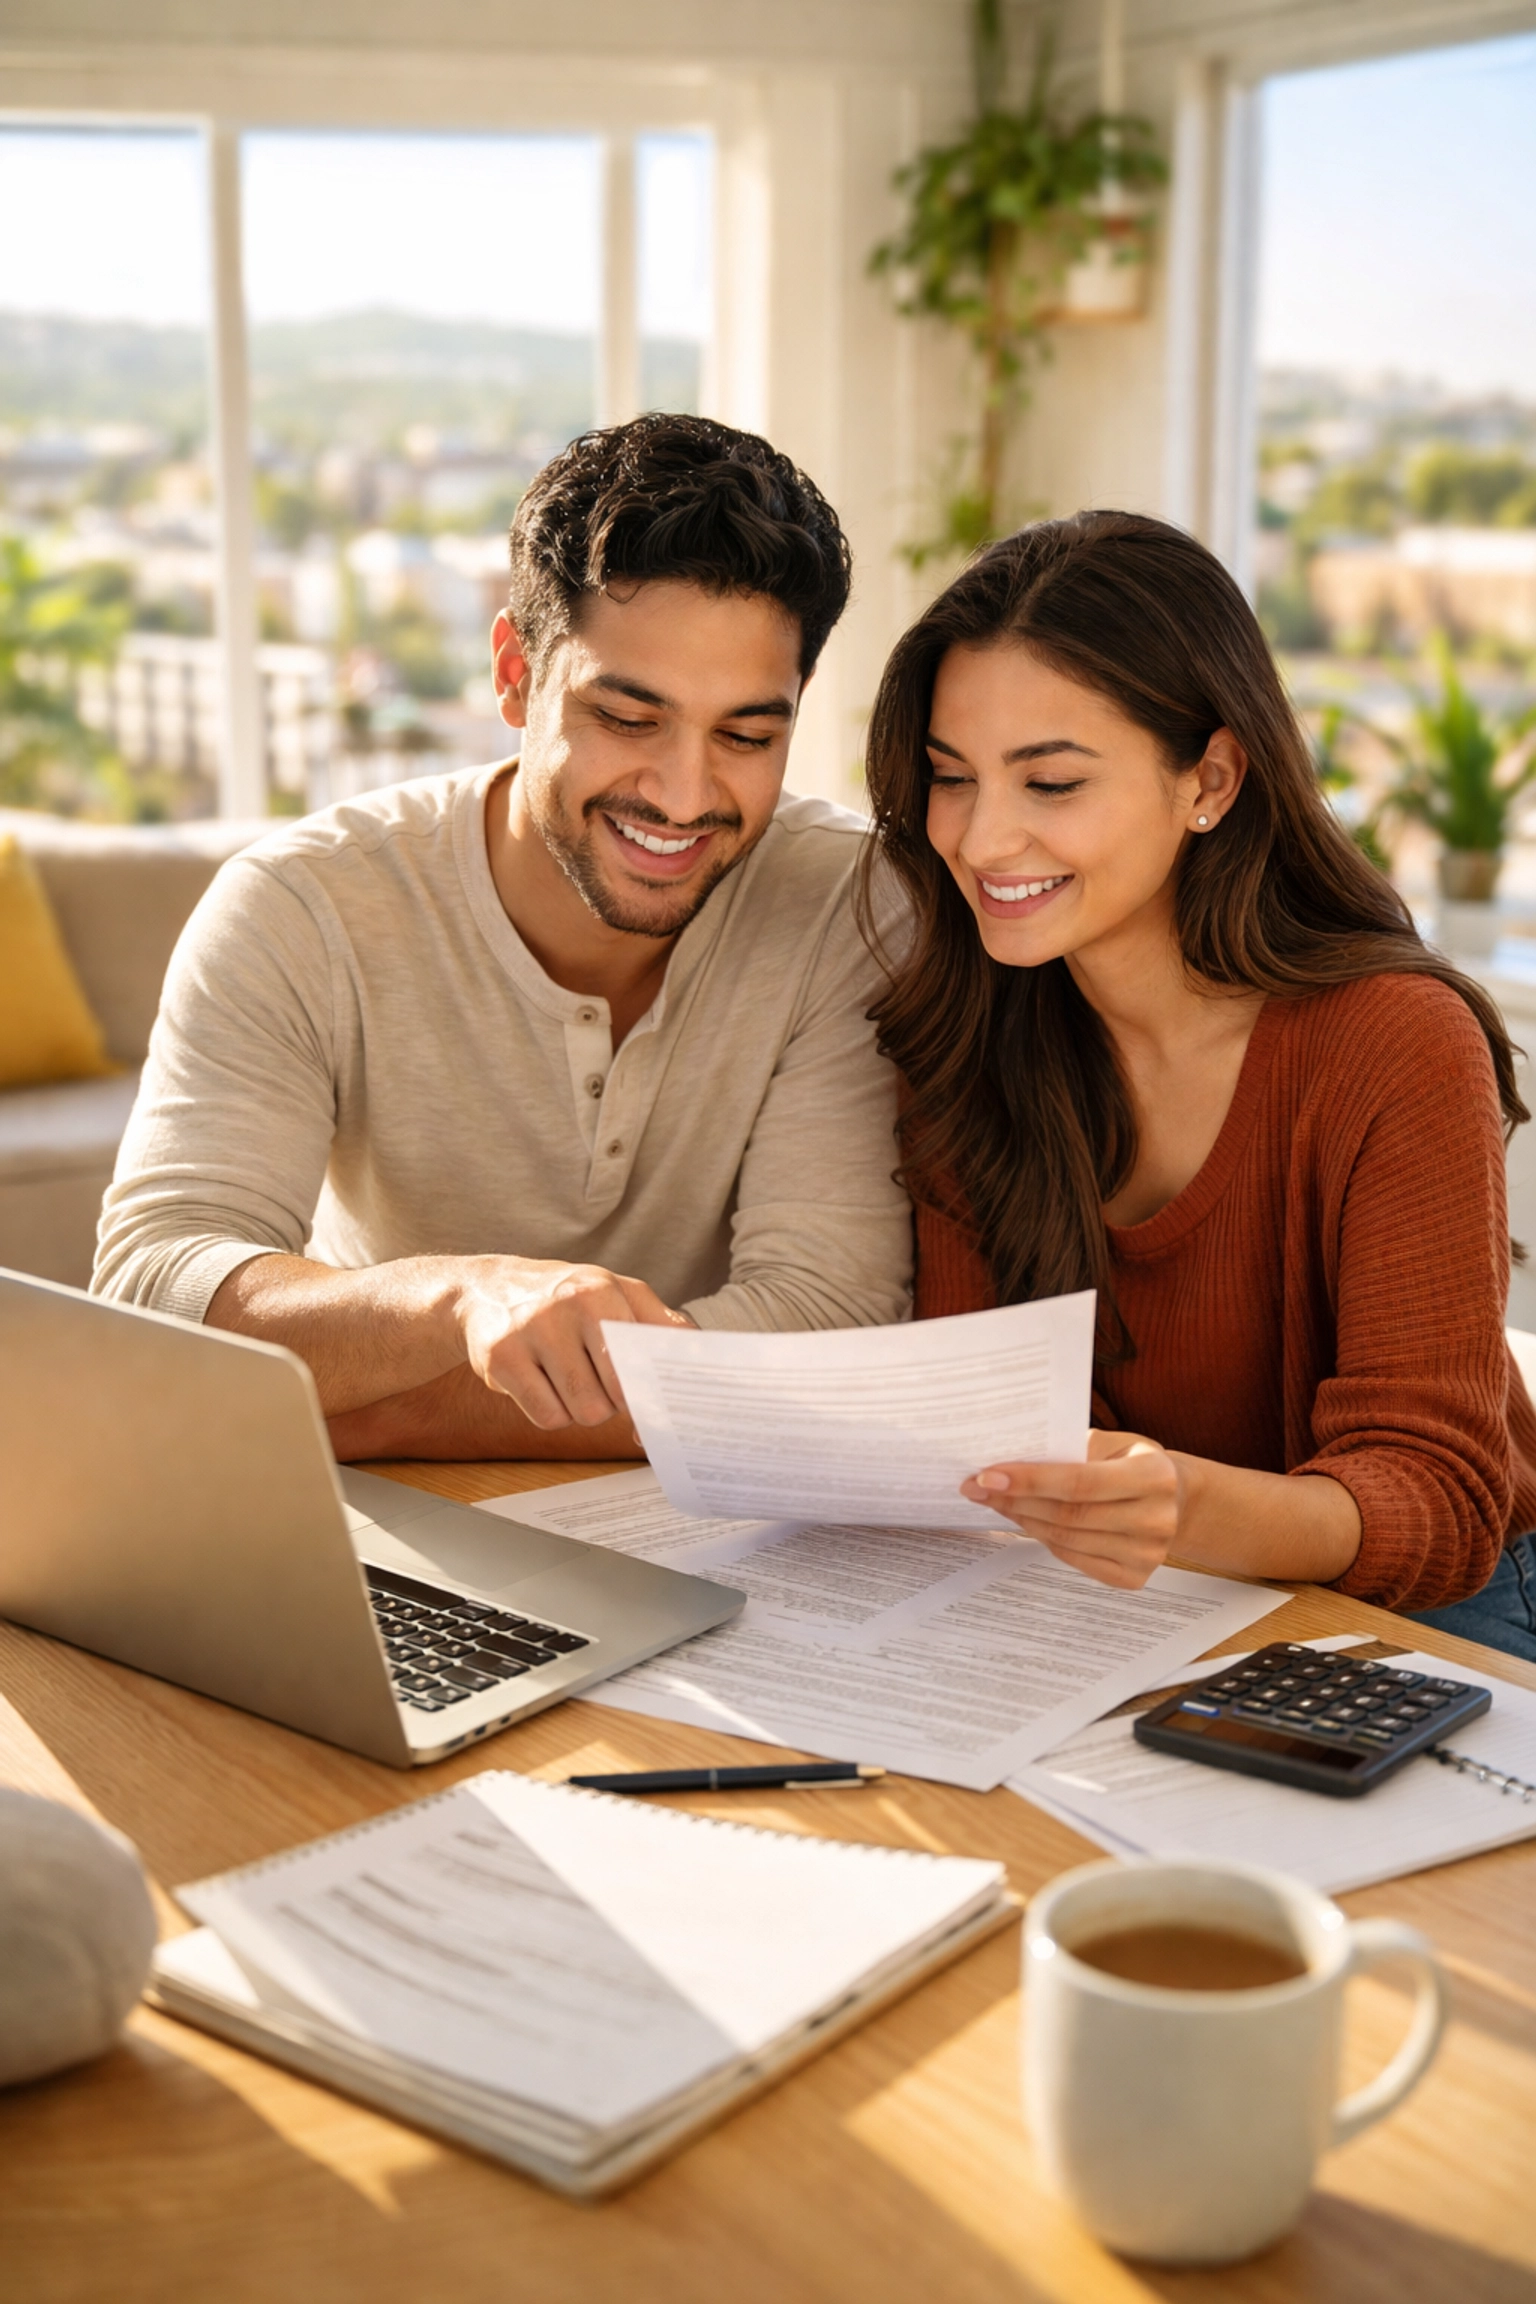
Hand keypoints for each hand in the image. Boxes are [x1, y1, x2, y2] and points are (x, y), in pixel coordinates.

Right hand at [454, 1258, 691, 1431]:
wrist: (488, 1288)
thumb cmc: (568, 1298)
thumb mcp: (620, 1293)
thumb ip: (664, 1326)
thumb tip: (698, 1364)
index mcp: (603, 1291)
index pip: (643, 1358)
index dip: (652, 1391)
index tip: (657, 1409)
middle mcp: (567, 1307)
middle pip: (613, 1397)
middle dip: (613, 1401)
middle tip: (599, 1380)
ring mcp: (531, 1332)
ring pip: (582, 1412)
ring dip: (581, 1407)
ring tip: (569, 1377)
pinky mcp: (500, 1360)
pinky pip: (546, 1417)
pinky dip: (551, 1412)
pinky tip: (542, 1384)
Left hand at [960, 1429, 1183, 1589]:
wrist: (1177, 1501)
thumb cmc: (1134, 1463)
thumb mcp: (1114, 1443)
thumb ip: (1071, 1450)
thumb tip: (1010, 1463)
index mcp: (1155, 1476)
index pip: (1079, 1482)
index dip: (1030, 1480)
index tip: (987, 1475)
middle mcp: (1156, 1519)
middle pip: (1067, 1514)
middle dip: (1015, 1500)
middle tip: (977, 1487)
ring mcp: (1146, 1555)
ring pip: (1065, 1538)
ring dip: (1023, 1519)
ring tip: (996, 1501)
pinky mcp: (1133, 1578)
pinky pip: (1074, 1559)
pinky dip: (1044, 1539)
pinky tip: (1025, 1521)